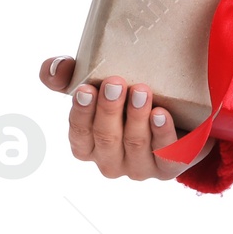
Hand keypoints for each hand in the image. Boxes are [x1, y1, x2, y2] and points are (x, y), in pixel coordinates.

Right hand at [38, 54, 212, 178]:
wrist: (179, 119)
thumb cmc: (126, 100)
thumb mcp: (97, 86)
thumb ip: (69, 75)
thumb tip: (52, 67)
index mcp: (90, 145)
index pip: (79, 135)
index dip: (81, 114)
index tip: (85, 89)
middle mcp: (111, 160)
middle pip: (106, 139)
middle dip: (109, 111)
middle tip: (115, 82)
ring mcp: (140, 166)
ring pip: (135, 144)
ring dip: (137, 117)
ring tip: (142, 90)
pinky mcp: (169, 165)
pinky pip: (166, 155)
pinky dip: (163, 134)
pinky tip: (162, 114)